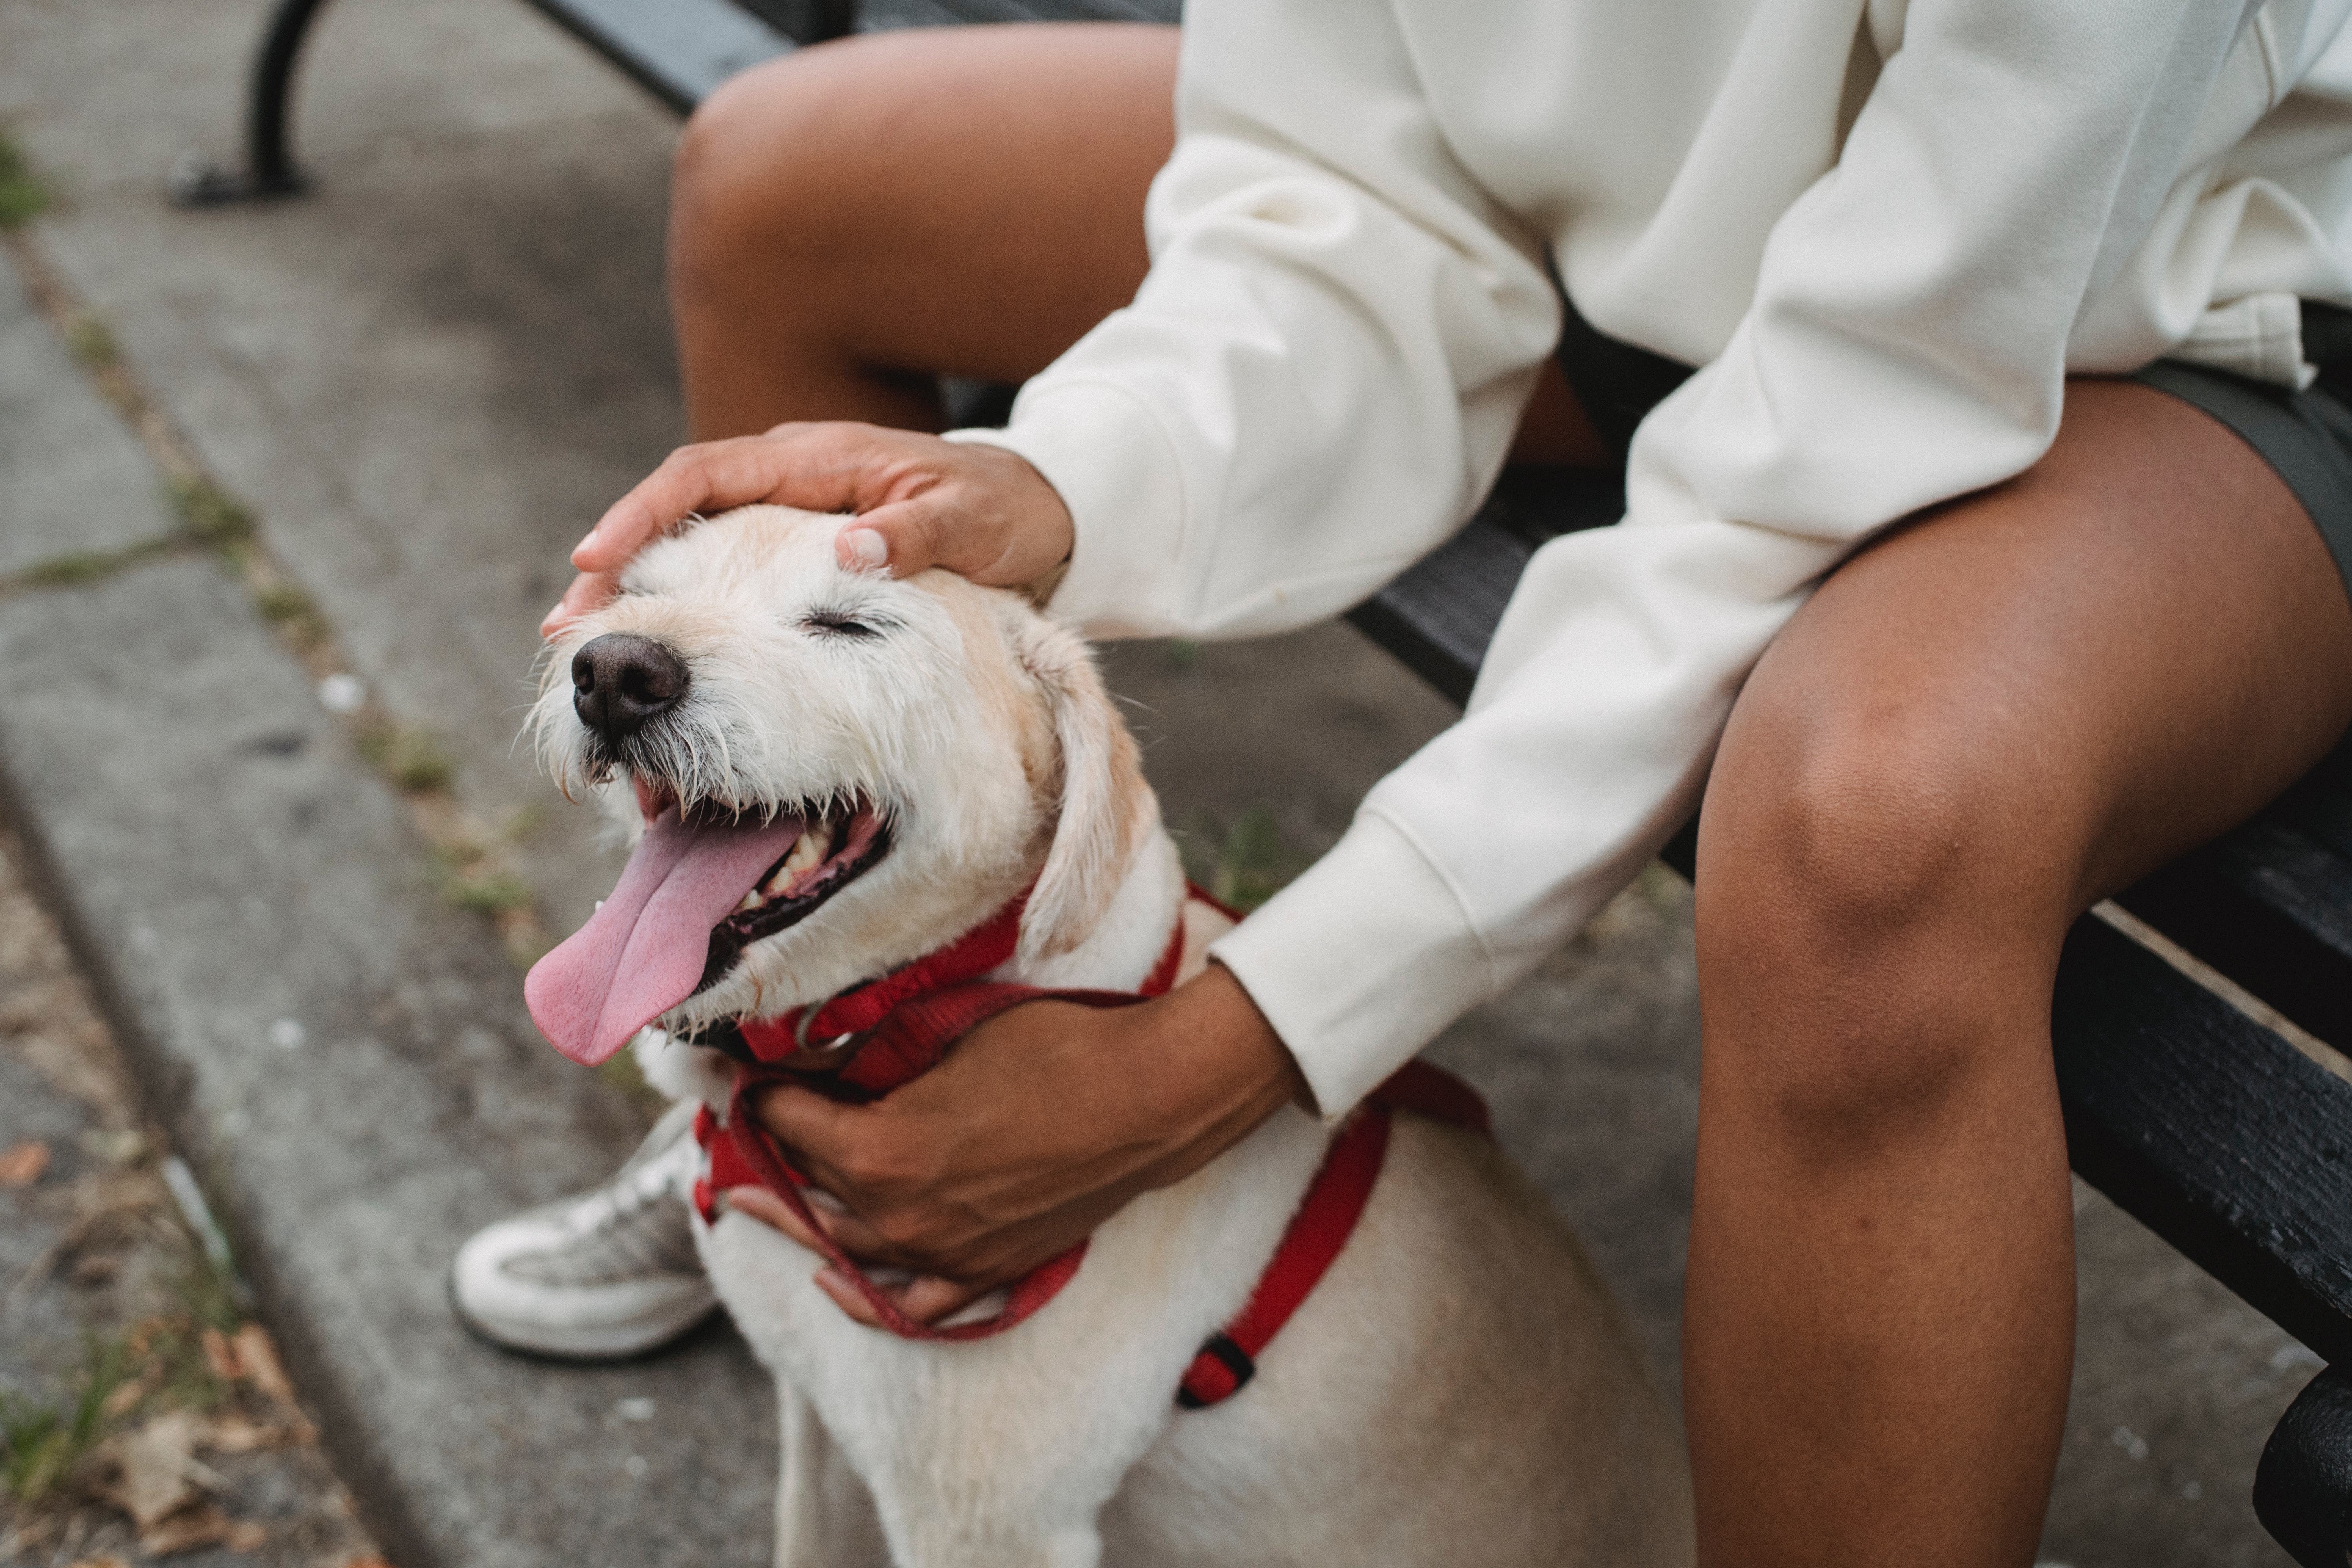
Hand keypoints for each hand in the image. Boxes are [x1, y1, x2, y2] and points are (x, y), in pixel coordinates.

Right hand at [544, 422, 1075, 635]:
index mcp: (816, 456)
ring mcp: (787, 509)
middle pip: (677, 511)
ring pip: (692, 542)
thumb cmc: (1002, 511)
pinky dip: (685, 603)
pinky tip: (659, 650)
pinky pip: (725, 568)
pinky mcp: (796, 545)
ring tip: (587, 643)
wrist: (1036, 509)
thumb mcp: (971, 521)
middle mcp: (787, 474)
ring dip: (641, 589)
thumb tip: (852, 549)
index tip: (597, 560)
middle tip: (566, 626)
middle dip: (618, 562)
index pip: (705, 475)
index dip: (645, 515)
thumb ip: (916, 534)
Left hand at [723, 964, 1310, 1326]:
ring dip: (797, 1218)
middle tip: (738, 1131)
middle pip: (805, 1189)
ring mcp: (943, 1253)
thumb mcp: (948, 1036)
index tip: (745, 1073)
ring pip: (844, 1246)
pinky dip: (866, 1297)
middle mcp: (899, 1216)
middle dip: (767, 1154)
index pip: (789, 1122)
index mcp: (879, 1152)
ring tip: (757, 1199)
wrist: (1146, 1100)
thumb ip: (877, 1059)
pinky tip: (833, 1280)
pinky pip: (912, 1305)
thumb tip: (824, 1057)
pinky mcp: (987, 1270)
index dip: (761, 1091)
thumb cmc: (1053, 1050)